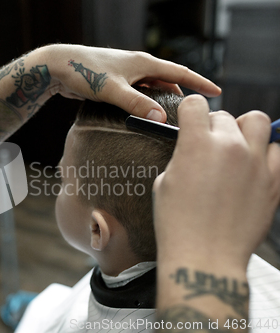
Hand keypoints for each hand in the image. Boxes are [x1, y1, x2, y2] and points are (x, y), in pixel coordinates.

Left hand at [41, 44, 220, 121]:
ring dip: (161, 99)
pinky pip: (137, 92)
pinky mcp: (114, 82)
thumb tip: (160, 117)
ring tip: (171, 116)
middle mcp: (137, 65)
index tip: (217, 92)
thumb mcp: (112, 90)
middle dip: (182, 94)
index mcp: (143, 63)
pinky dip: (144, 102)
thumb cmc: (85, 72)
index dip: (199, 83)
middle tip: (193, 111)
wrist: (58, 66)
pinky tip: (143, 115)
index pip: (179, 72)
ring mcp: (126, 73)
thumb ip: (135, 104)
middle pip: (168, 80)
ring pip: (151, 87)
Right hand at [153, 95, 279, 269]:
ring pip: (258, 122)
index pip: (196, 105)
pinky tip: (256, 165)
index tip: (189, 121)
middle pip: (225, 116)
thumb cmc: (178, 224)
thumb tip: (193, 149)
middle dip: (214, 127)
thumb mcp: (165, 182)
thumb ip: (182, 157)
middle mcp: (230, 147)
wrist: (205, 256)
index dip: (189, 112)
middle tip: (208, 146)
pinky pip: (279, 152)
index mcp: (197, 144)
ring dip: (244, 130)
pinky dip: (268, 152)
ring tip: (236, 148)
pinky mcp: (274, 182)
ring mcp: (256, 163)